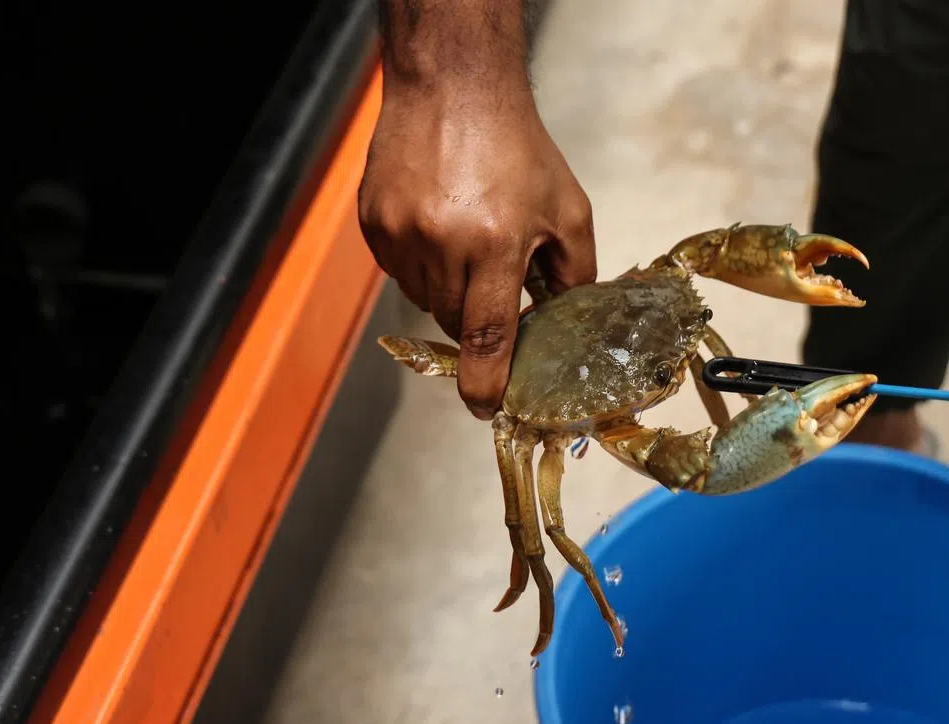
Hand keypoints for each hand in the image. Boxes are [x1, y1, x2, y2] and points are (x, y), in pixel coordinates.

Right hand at [359, 82, 596, 419]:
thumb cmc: (517, 145)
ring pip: (424, 299)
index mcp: (494, 243)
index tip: (486, 410)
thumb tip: (568, 322)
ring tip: (468, 241)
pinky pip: (399, 272)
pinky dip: (423, 266)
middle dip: (477, 318)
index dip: (486, 381)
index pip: (487, 334)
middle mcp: (440, 243)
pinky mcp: (374, 223)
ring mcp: (399, 233)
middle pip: (454, 320)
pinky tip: (440, 227)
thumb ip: (574, 273)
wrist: (452, 87)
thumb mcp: (567, 208)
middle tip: (494, 283)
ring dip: (449, 291)